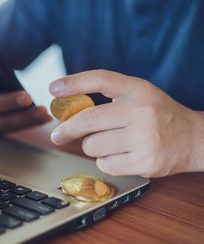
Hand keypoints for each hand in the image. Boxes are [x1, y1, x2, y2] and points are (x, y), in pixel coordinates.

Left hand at [49, 70, 203, 177]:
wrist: (195, 139)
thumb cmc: (159, 116)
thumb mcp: (139, 96)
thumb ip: (109, 99)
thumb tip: (68, 110)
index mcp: (138, 89)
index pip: (100, 79)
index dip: (73, 82)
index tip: (52, 88)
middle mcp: (141, 111)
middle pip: (88, 119)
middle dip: (66, 129)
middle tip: (56, 135)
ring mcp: (144, 138)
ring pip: (92, 145)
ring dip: (92, 147)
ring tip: (111, 144)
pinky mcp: (145, 162)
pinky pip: (105, 164)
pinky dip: (105, 162)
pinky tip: (122, 156)